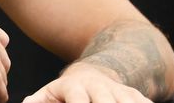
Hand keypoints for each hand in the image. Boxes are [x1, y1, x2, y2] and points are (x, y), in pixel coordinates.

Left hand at [22, 62, 151, 102]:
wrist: (93, 74)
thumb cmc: (66, 91)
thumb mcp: (49, 93)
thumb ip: (37, 102)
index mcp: (75, 86)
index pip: (78, 100)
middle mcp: (99, 87)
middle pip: (107, 102)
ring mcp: (119, 90)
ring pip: (129, 102)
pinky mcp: (135, 96)